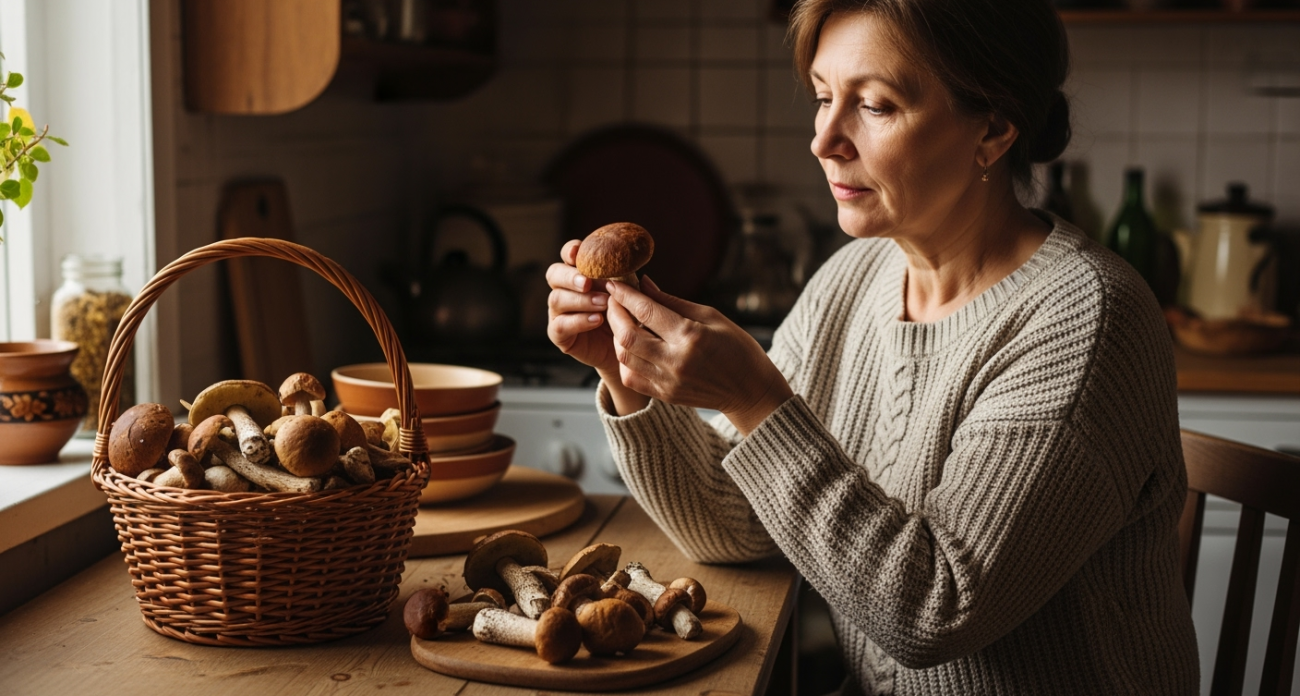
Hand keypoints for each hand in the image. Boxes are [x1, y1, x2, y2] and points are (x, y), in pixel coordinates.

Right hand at [546, 240, 618, 374]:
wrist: (627, 349)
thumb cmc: (628, 315)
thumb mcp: (629, 294)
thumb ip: (626, 279)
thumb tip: (631, 263)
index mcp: (579, 273)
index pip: (568, 256)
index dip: (570, 251)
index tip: (578, 251)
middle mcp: (564, 290)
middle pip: (554, 274)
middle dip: (570, 276)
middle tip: (588, 282)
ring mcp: (558, 312)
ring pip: (556, 299)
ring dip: (580, 300)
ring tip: (603, 304)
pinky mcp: (559, 334)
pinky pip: (560, 325)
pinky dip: (579, 321)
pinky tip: (597, 320)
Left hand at [605, 276, 793, 434]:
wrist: (750, 390)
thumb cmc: (736, 347)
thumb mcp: (711, 316)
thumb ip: (673, 302)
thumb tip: (644, 284)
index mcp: (690, 336)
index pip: (646, 311)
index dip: (626, 295)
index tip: (615, 283)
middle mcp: (675, 361)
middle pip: (627, 336)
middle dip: (614, 314)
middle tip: (614, 300)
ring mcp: (668, 382)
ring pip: (624, 357)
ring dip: (616, 336)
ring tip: (622, 322)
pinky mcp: (665, 395)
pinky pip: (631, 378)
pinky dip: (625, 360)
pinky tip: (631, 347)